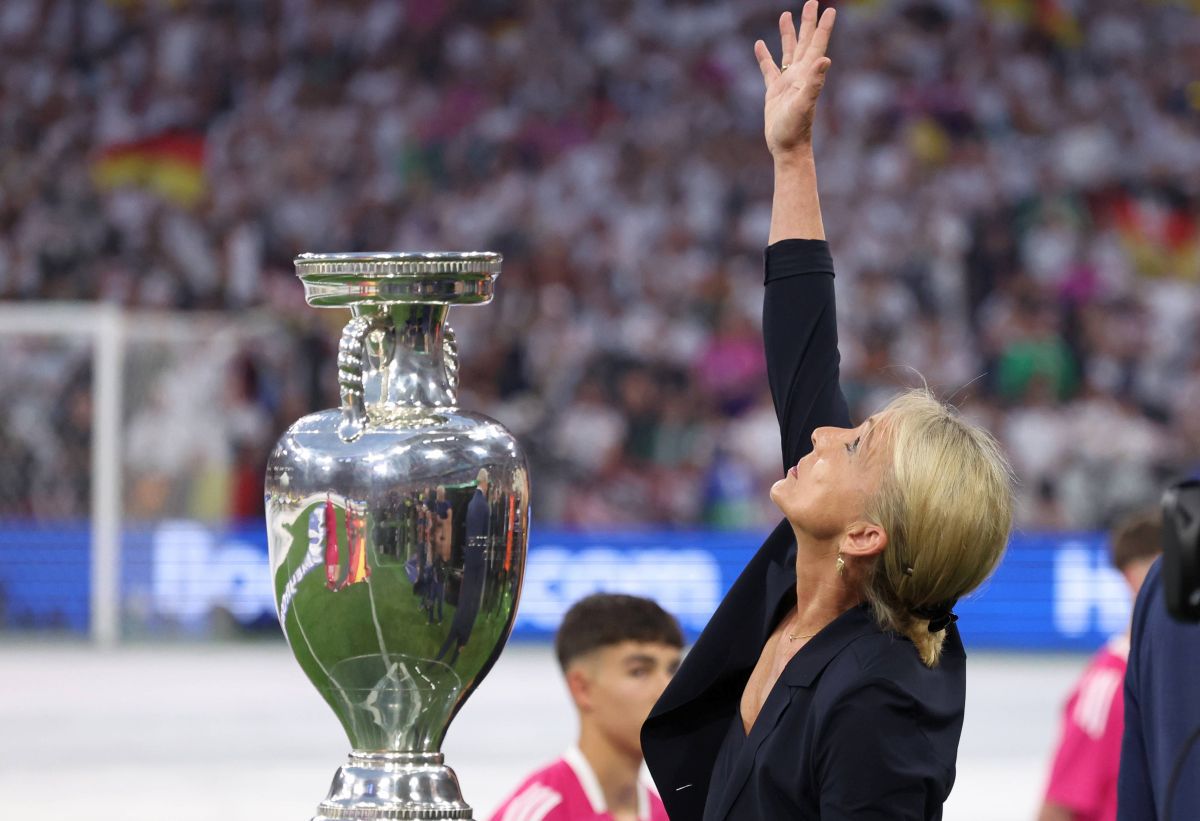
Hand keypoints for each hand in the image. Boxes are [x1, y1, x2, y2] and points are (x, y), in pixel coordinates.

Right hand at [754, 2, 836, 158]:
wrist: (787, 147)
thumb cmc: (796, 129)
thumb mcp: (804, 104)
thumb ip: (814, 82)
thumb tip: (824, 59)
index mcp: (807, 74)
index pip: (817, 44)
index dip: (822, 26)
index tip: (829, 9)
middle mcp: (799, 74)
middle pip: (804, 42)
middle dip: (807, 22)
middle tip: (812, 2)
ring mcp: (786, 82)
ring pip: (788, 51)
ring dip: (788, 34)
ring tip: (785, 15)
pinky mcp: (774, 91)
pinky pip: (769, 68)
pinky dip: (764, 56)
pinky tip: (759, 45)